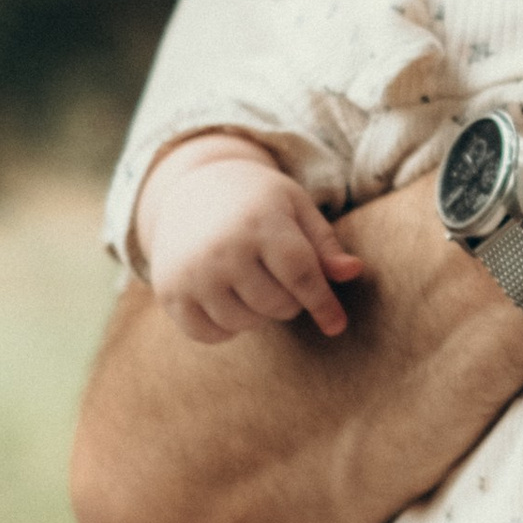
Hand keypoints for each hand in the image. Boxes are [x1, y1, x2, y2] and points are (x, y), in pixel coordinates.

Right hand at [136, 137, 365, 343]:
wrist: (192, 188)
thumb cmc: (258, 201)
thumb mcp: (296, 208)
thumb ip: (325, 244)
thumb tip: (354, 272)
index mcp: (260, 222)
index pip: (301, 275)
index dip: (323, 302)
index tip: (337, 325)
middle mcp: (222, 249)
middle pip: (277, 305)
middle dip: (289, 299)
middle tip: (279, 276)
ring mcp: (191, 273)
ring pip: (245, 323)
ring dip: (259, 314)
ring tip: (254, 284)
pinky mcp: (169, 293)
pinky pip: (208, 335)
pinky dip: (225, 328)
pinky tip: (229, 301)